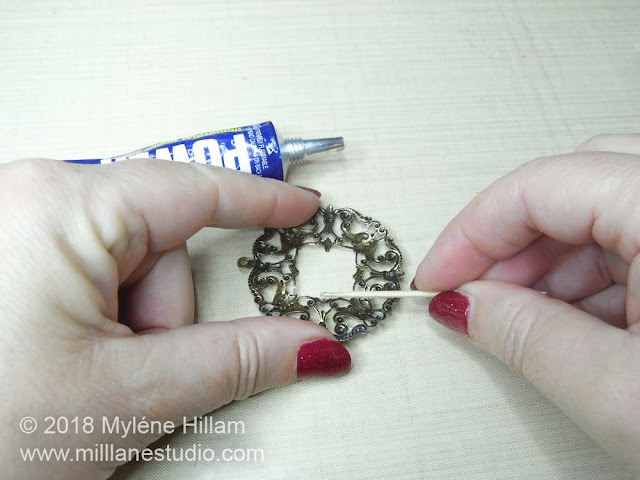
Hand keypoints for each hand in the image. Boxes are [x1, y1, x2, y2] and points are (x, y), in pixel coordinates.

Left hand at [0, 159, 350, 479]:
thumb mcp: (126, 394)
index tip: (302, 206)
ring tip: (78, 377)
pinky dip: (99, 322)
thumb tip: (311, 345)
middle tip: (129, 371)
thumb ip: (235, 361)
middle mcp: (30, 198)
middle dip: (161, 317)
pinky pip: (88, 276)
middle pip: (156, 247)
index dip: (260, 201)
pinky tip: (60, 361)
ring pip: (123, 270)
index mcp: (61, 206)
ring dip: (127, 329)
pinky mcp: (6, 259)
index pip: (195, 190)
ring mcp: (13, 227)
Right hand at [413, 134, 639, 473]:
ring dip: (550, 265)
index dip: (473, 229)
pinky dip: (594, 279)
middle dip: (510, 243)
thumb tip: (467, 305)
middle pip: (575, 186)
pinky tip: (578, 326)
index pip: (544, 185)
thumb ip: (530, 340)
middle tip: (475, 298)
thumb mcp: (629, 399)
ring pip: (607, 213)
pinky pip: (639, 241)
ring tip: (525, 323)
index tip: (438, 276)